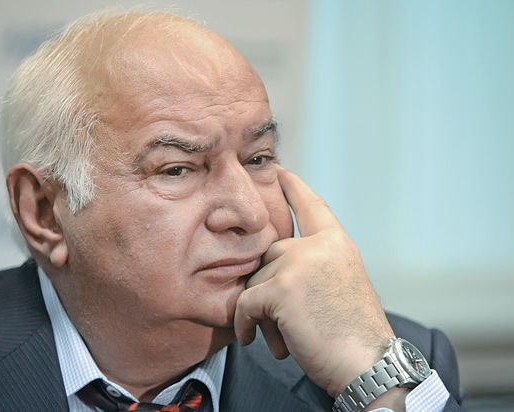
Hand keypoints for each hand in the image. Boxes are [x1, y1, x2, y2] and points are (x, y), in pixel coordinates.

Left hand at [234, 167, 394, 396]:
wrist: (368, 366)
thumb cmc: (353, 335)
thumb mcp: (340, 286)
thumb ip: (314, 266)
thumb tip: (273, 266)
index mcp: (338, 245)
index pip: (312, 207)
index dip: (295, 188)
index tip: (279, 171)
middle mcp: (320, 247)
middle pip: (272, 254)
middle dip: (270, 287)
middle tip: (282, 323)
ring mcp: (300, 263)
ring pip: (257, 279)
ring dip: (262, 312)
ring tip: (282, 339)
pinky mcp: (282, 287)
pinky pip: (246, 301)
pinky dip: (245, 323)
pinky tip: (253, 340)